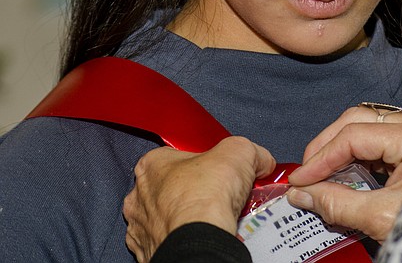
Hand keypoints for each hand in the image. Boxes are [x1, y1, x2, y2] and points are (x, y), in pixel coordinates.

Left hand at [123, 136, 275, 262]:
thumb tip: (261, 160)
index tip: (222, 170)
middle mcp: (139, 196)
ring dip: (187, 217)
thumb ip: (249, 151)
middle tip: (220, 196)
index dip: (204, 162)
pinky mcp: (149, 252)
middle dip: (196, 191)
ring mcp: (141, 228)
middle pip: (173, 187)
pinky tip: (203, 236)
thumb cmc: (206, 195)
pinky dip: (185, 239)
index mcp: (152, 165)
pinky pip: (169, 241)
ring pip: (168, 217)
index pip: (178, 156)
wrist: (200, 239)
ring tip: (215, 219)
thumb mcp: (239, 152)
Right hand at [286, 106, 401, 241]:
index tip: (300, 180)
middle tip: (308, 175)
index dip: (320, 158)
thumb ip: (337, 203)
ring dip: (344, 149)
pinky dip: (363, 154)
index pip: (353, 135)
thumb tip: (303, 194)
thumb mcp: (382, 218)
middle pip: (359, 120)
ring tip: (325, 177)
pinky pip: (385, 137)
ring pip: (371, 125)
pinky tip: (349, 174)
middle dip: (328, 147)